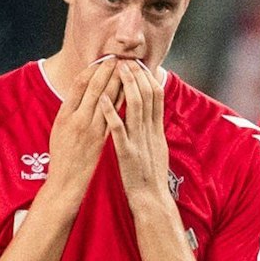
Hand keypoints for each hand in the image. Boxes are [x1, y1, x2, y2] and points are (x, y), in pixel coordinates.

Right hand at [43, 53, 118, 195]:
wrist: (66, 181)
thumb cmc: (63, 155)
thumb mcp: (60, 129)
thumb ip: (70, 111)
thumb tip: (81, 94)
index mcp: (64, 114)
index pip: (79, 85)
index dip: (91, 70)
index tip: (102, 59)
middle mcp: (76, 119)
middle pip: (93, 88)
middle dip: (105, 71)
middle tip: (117, 57)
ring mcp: (89, 129)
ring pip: (104, 100)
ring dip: (116, 82)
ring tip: (125, 68)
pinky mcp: (100, 140)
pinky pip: (113, 117)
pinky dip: (120, 103)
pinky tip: (128, 94)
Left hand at [103, 59, 171, 209]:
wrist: (151, 201)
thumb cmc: (150, 178)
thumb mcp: (156, 150)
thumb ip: (152, 131)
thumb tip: (151, 116)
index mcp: (156, 131)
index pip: (155, 97)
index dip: (146, 78)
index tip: (137, 64)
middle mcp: (150, 132)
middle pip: (146, 96)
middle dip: (136, 76)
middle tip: (125, 59)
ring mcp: (139, 141)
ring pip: (134, 107)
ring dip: (125, 86)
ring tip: (116, 69)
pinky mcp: (127, 152)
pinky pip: (118, 129)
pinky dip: (111, 112)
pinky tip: (103, 99)